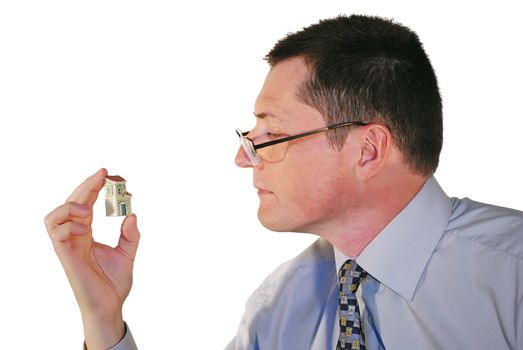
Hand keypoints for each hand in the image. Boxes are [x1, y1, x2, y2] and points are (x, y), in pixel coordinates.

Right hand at [44, 168, 139, 349]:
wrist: (110, 306)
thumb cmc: (114, 282)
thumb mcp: (128, 253)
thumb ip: (131, 235)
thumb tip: (132, 214)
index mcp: (87, 233)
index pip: (85, 203)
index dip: (92, 187)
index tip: (106, 173)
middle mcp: (74, 236)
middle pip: (70, 203)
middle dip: (85, 187)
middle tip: (103, 176)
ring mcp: (68, 246)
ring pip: (53, 217)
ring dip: (70, 206)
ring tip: (90, 209)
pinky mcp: (66, 257)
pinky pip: (56, 235)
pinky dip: (68, 225)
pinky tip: (85, 227)